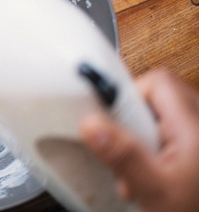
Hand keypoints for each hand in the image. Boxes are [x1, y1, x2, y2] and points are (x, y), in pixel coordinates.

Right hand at [80, 69, 198, 211]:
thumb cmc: (196, 210)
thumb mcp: (155, 190)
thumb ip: (123, 155)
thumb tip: (91, 125)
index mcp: (195, 126)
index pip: (156, 81)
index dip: (129, 96)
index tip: (113, 120)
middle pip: (160, 96)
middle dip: (135, 120)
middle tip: (130, 148)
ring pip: (165, 115)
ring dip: (145, 137)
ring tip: (143, 168)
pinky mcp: (195, 149)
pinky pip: (173, 132)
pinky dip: (159, 148)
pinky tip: (157, 172)